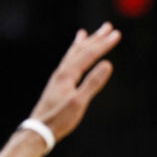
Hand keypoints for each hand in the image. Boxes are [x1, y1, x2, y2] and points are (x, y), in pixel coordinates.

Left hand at [29, 22, 120, 140]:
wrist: (39, 129)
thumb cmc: (60, 119)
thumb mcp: (79, 102)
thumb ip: (93, 83)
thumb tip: (108, 64)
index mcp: (67, 74)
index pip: (89, 54)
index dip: (104, 44)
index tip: (117, 34)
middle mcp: (62, 71)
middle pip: (81, 50)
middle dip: (96, 38)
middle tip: (108, 27)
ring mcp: (59, 77)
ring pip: (73, 54)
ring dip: (84, 43)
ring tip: (88, 33)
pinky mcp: (58, 83)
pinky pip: (68, 62)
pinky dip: (73, 54)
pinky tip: (74, 55)